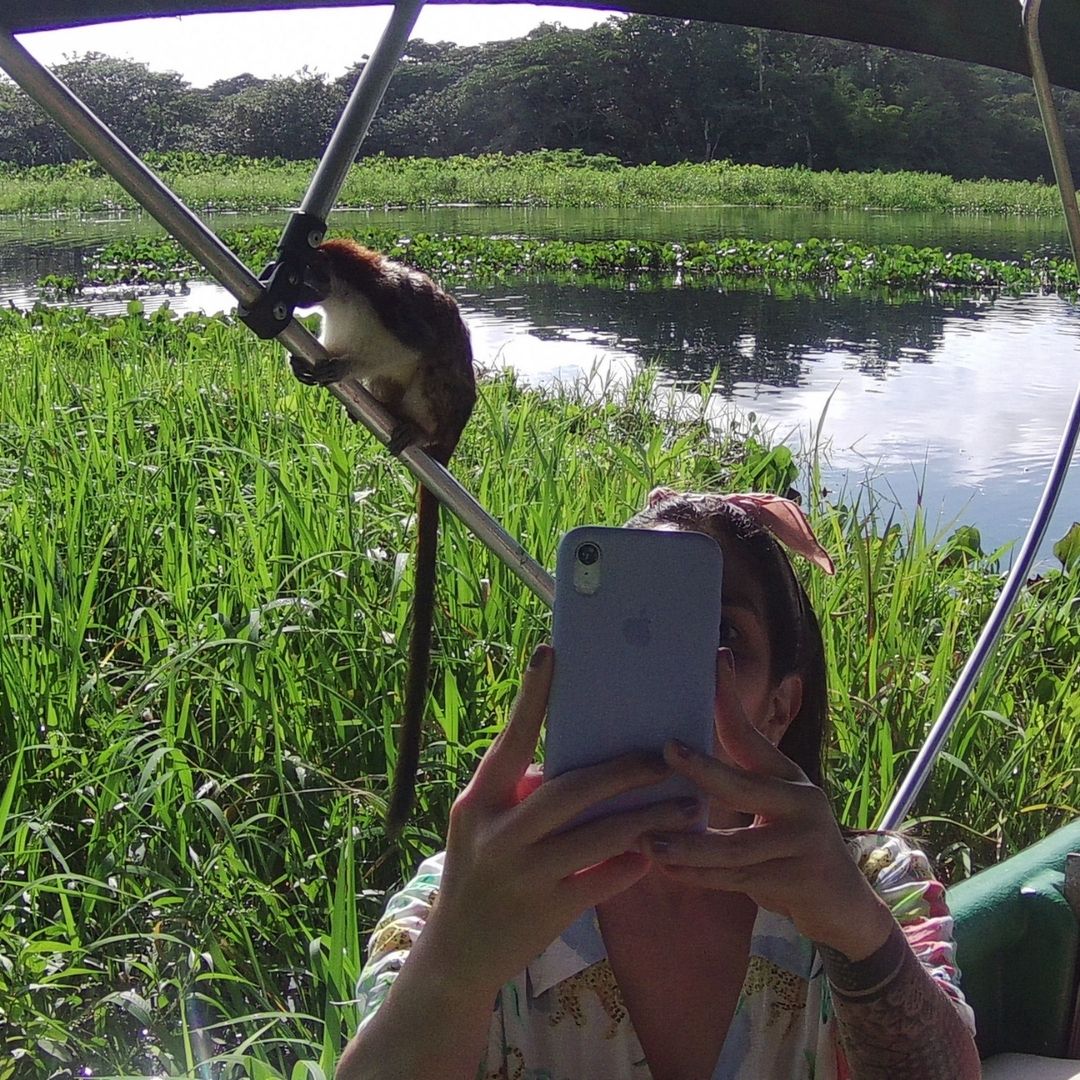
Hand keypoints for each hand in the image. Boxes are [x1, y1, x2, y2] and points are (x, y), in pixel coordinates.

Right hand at [420, 644, 703, 993]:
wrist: (457, 953)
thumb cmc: (477, 872)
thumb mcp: (480, 825)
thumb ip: (518, 792)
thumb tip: (574, 757)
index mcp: (478, 801)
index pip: (509, 741)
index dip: (531, 698)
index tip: (551, 654)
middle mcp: (496, 833)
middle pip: (569, 789)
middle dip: (623, 771)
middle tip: (662, 757)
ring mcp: (521, 874)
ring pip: (597, 837)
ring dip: (646, 818)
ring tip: (684, 806)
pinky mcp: (545, 912)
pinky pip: (600, 882)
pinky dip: (630, 865)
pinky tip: (654, 853)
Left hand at [644, 650, 894, 960]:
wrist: (843, 905)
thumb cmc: (792, 848)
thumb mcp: (774, 808)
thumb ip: (740, 782)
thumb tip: (682, 748)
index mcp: (790, 778)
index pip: (754, 735)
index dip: (732, 700)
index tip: (717, 660)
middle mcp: (802, 804)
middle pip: (744, 787)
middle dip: (704, 770)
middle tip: (668, 751)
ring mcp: (802, 845)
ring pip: (734, 846)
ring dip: (687, 844)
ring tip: (647, 840)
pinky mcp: (796, 882)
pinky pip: (736, 879)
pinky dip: (698, 875)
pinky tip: (666, 869)